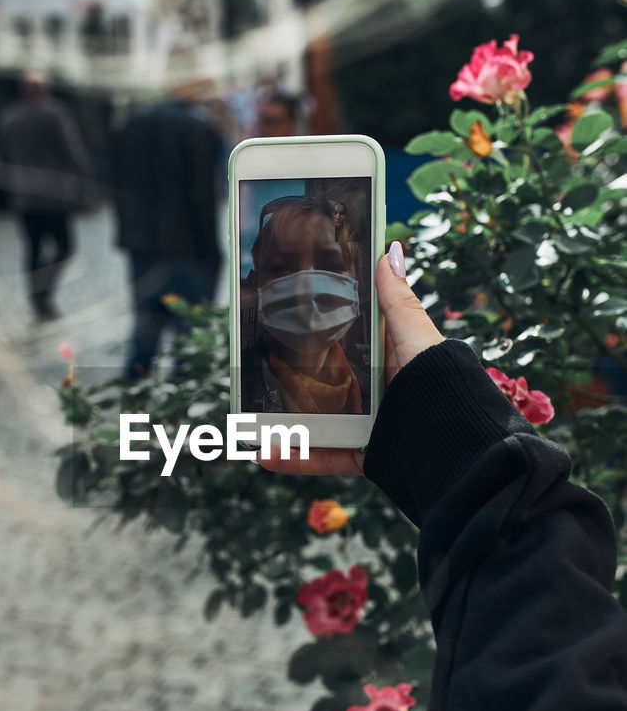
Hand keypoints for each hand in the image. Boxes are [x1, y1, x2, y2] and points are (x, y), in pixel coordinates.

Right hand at [260, 241, 443, 476]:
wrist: (459, 445)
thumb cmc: (442, 385)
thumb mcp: (415, 336)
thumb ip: (395, 300)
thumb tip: (387, 251)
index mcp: (387, 359)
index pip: (345, 342)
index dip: (315, 336)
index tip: (282, 327)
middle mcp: (377, 392)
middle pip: (325, 385)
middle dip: (289, 384)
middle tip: (254, 374)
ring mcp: (369, 426)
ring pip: (319, 424)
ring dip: (282, 427)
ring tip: (252, 424)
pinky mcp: (366, 455)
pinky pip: (327, 457)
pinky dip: (297, 459)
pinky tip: (266, 455)